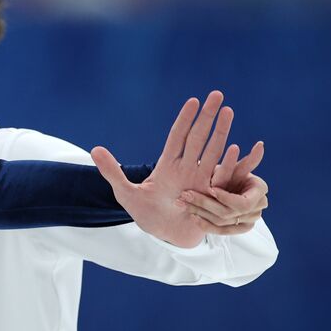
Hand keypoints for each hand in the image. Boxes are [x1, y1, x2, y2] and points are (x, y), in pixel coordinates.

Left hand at [90, 91, 247, 248]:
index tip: (193, 100)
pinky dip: (228, 162)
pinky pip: (220, 175)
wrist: (163, 236)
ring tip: (228, 110)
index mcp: (168, 165)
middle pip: (198, 136)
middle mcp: (187, 168)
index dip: (185, 119)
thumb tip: (95, 150)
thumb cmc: (145, 214)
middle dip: (207, 116)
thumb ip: (112, 172)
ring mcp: (200, 179)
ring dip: (221, 131)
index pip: (178, 136)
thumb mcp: (125, 193)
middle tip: (217, 94)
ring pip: (213, 150)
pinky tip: (235, 147)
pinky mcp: (210, 194)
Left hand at [176, 139, 268, 234]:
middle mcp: (258, 208)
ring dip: (200, 212)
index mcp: (260, 191)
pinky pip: (220, 231)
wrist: (226, 188)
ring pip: (221, 222)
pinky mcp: (238, 229)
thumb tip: (261, 144)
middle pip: (229, 213)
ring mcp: (249, 221)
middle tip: (185, 194)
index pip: (242, 203)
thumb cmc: (230, 172)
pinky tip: (191, 215)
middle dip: (205, 203)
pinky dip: (205, 224)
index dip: (226, 198)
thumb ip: (244, 161)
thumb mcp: (234, 167)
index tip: (210, 189)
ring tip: (182, 202)